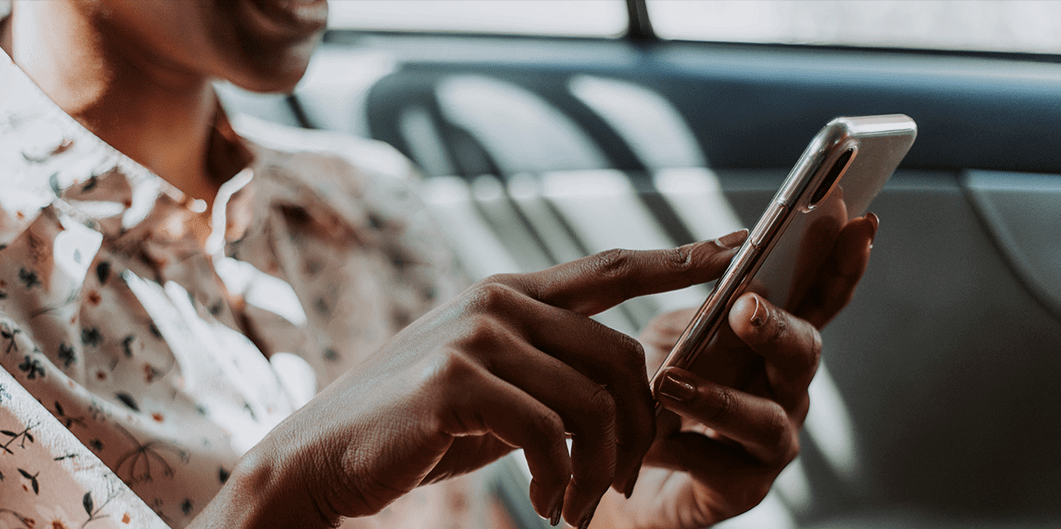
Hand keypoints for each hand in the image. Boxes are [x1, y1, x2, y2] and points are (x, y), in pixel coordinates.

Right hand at [189, 232, 749, 528]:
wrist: (322, 458)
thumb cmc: (414, 429)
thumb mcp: (491, 388)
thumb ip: (548, 371)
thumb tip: (624, 391)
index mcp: (508, 295)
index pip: (610, 270)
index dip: (677, 259)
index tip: (737, 248)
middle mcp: (496, 302)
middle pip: (621, 354)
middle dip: (640, 428)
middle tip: (624, 484)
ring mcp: (475, 336)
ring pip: (592, 401)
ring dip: (600, 469)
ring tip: (578, 508)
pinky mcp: (455, 382)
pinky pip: (550, 434)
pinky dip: (563, 481)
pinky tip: (548, 505)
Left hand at [596, 213, 877, 527]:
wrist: (622, 465)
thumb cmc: (656, 392)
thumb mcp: (673, 334)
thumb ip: (702, 306)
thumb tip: (726, 257)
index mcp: (773, 343)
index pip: (818, 299)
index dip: (842, 264)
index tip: (857, 223)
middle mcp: (784, 389)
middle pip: (804, 354)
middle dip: (778, 328)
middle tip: (745, 307)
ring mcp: (771, 442)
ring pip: (766, 420)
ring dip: (719, 398)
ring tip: (670, 383)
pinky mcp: (742, 487)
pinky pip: (721, 467)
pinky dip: (682, 448)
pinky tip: (651, 438)